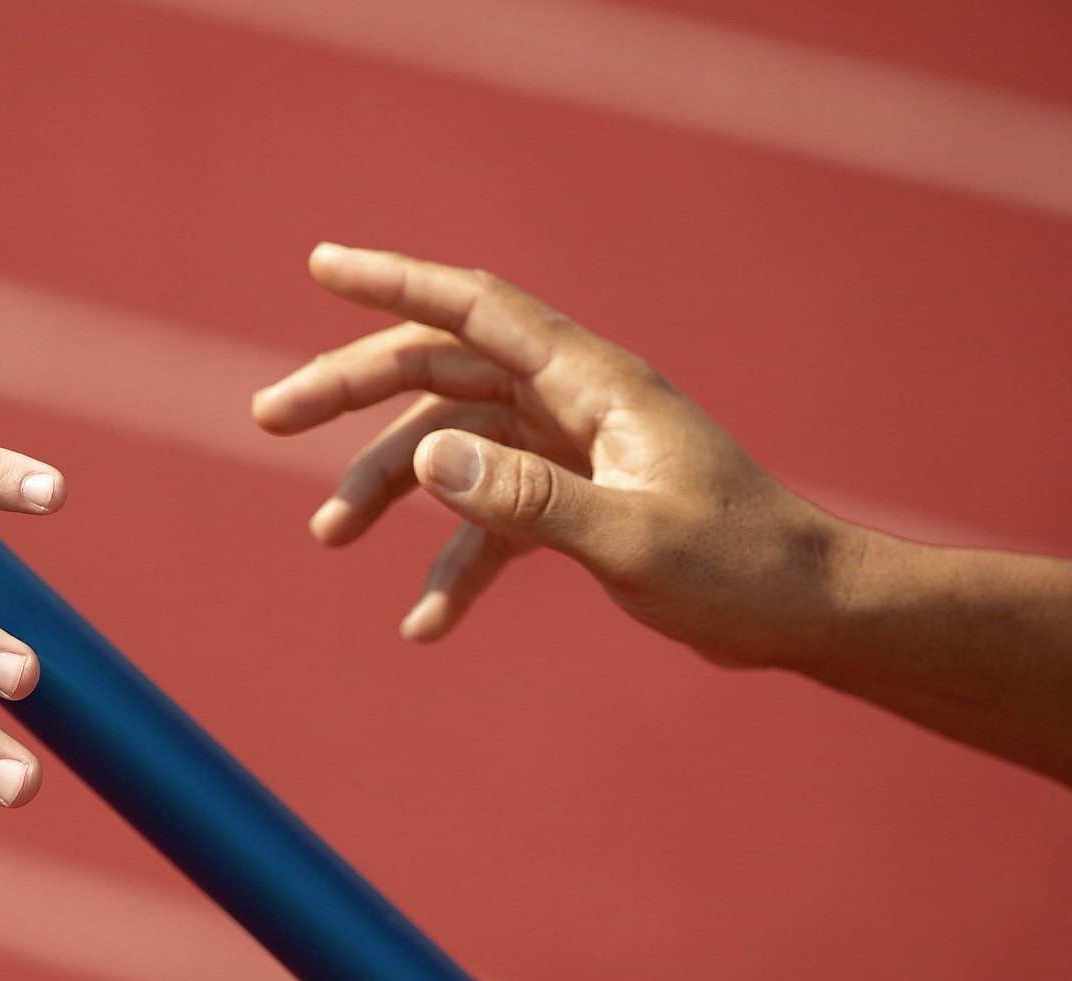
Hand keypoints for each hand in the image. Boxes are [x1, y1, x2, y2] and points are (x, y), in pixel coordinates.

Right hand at [253, 244, 846, 668]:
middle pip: (438, 371)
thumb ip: (527, 502)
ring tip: (327, 537)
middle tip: (267, 415)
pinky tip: (423, 624)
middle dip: (350, 390)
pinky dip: (451, 564)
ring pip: (450, 446)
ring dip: (387, 488)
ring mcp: (566, 450)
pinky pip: (488, 520)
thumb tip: (424, 464)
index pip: (474, 308)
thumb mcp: (632, 539)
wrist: (803, 612)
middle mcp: (569, 401)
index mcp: (589, 384)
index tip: (322, 265)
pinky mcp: (572, 503)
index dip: (393, 280)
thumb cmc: (740, 566)